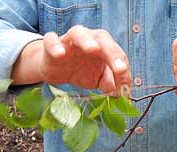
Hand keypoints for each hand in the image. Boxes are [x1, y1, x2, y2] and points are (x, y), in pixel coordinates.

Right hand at [12, 25, 130, 93]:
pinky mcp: (50, 45)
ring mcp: (69, 40)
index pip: (117, 54)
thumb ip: (111, 84)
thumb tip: (123, 94)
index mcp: (104, 46)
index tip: (125, 84)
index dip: (123, 68)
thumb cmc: (81, 71)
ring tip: (93, 49)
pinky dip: (55, 45)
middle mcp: (89, 38)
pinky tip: (60, 54)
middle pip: (103, 40)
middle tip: (119, 68)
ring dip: (87, 40)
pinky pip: (51, 40)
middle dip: (113, 54)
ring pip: (78, 33)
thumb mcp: (99, 80)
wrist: (56, 70)